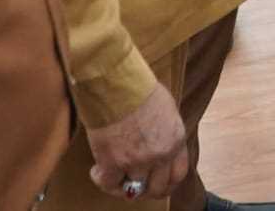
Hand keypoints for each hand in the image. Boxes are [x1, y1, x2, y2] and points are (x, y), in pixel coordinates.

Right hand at [86, 82, 188, 200]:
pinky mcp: (113, 162)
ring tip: (112, 173)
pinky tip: (97, 170)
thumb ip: (167, 132)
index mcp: (176, 140)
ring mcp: (137, 161)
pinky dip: (102, 180)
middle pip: (156, 188)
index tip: (156, 184)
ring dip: (121, 185)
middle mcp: (160, 155)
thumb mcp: (167, 109)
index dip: (166, 184)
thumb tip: (160, 143)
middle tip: (132, 184)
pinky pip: (108, 184)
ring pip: (133, 190)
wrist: (118, 85)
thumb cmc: (140, 89)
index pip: (177, 175)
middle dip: (145, 190)